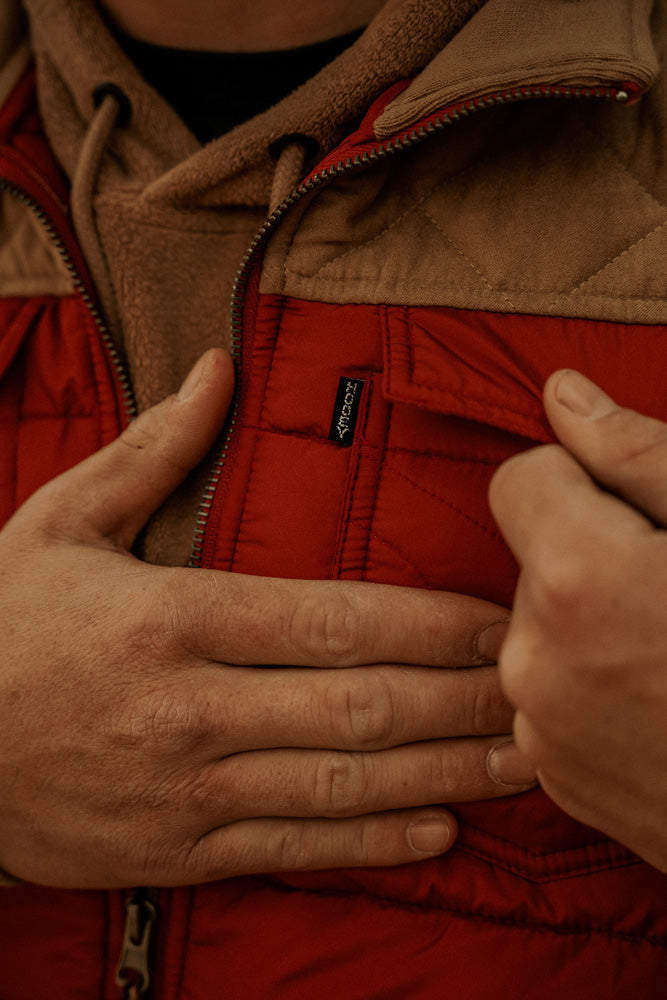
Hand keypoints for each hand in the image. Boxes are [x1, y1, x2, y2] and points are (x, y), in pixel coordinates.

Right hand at [0, 349, 520, 888]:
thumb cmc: (1, 627)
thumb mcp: (59, 522)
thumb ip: (151, 450)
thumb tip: (214, 369)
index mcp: (168, 616)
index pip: (330, 619)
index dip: (426, 623)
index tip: (493, 619)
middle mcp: (189, 707)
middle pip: (357, 703)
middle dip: (461, 698)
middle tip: (538, 685)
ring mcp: (187, 788)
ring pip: (342, 784)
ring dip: (443, 773)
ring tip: (519, 762)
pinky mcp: (178, 850)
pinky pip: (294, 848)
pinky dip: (373, 845)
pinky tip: (438, 832)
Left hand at [489, 369, 666, 872]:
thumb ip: (637, 454)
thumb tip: (560, 395)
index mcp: (577, 579)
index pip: (520, 479)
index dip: (580, 482)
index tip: (636, 513)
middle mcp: (535, 659)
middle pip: (536, 559)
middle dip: (592, 558)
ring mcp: (542, 730)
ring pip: (544, 629)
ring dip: (593, 626)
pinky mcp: (557, 779)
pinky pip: (552, 695)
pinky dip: (594, 687)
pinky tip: (664, 706)